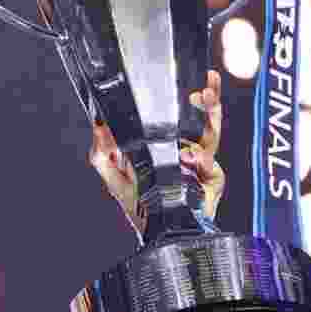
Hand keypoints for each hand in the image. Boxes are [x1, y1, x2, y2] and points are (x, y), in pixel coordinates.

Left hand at [88, 69, 225, 232]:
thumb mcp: (113, 177)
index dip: (182, 97)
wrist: (155, 231)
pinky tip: (191, 157)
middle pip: (202, 118)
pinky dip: (201, 160)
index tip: (182, 79)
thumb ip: (102, 152)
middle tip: (206, 81)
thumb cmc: (140, 206)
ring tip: (206, 98)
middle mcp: (187, 152)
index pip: (176, 116)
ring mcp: (202, 166)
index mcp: (167, 146)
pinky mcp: (211, 182)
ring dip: (211, 114)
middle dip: (208, 97)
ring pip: (212, 135)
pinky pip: (210, 167)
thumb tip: (98, 124)